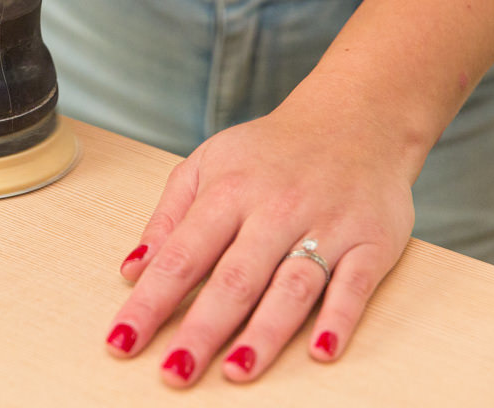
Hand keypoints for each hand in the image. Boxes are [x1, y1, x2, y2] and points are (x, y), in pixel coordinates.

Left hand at [105, 77, 421, 385]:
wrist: (355, 119)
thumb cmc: (270, 152)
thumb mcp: (208, 164)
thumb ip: (169, 216)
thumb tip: (133, 269)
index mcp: (228, 192)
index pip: (180, 256)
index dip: (150, 301)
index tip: (122, 340)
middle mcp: (275, 210)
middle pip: (233, 279)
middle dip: (201, 329)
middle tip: (174, 374)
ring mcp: (325, 227)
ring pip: (291, 287)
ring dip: (264, 333)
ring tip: (236, 372)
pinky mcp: (371, 241)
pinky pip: (355, 285)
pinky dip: (339, 318)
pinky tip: (321, 351)